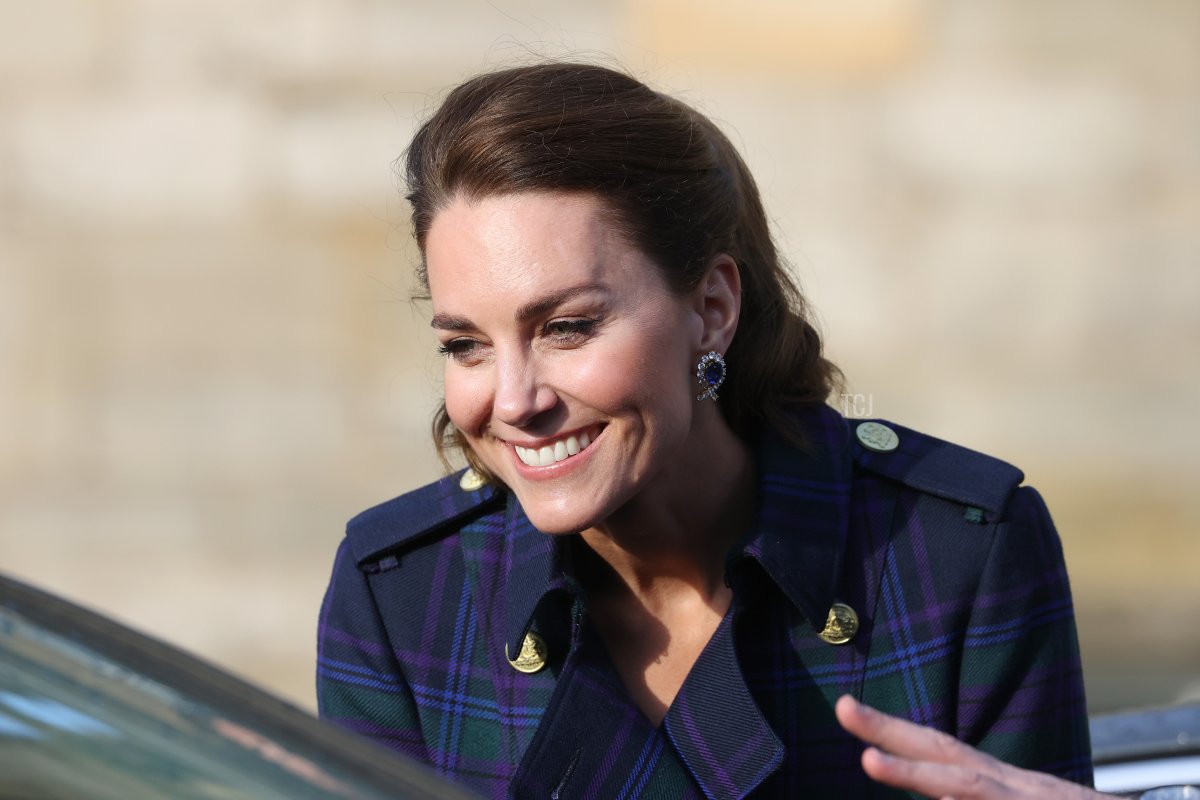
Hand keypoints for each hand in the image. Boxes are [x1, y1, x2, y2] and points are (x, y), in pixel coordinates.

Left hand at [835, 695, 1111, 798]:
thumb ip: (968, 794)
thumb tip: (936, 793)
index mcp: (993, 782)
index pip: (935, 749)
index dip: (889, 730)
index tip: (844, 709)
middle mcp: (1006, 785)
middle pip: (943, 752)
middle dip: (889, 733)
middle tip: (842, 708)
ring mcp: (1024, 799)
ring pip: (966, 784)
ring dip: (918, 774)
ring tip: (871, 761)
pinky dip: (964, 798)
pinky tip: (946, 794)